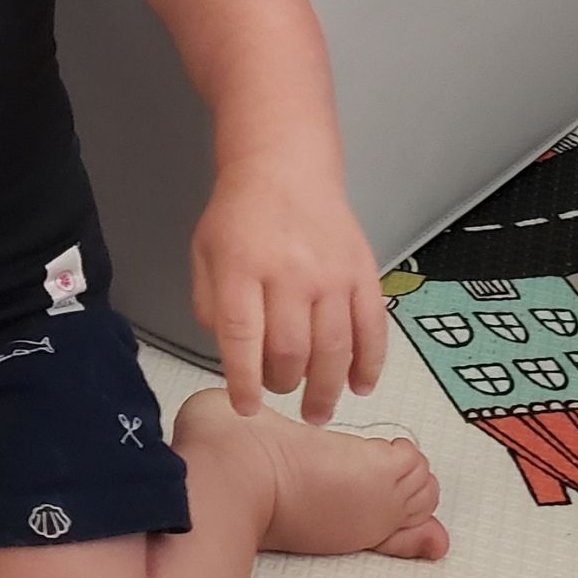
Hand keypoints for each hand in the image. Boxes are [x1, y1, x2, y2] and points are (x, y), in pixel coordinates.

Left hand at [190, 169, 385, 425]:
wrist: (286, 167)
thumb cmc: (241, 215)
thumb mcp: (205, 252)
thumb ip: (211, 305)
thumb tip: (231, 356)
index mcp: (242, 267)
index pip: (241, 338)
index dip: (244, 380)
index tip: (246, 406)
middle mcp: (290, 272)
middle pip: (290, 349)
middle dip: (283, 384)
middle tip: (279, 393)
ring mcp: (332, 274)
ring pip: (333, 348)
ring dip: (326, 388)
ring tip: (317, 411)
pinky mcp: (363, 272)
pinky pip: (372, 328)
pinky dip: (369, 364)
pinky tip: (360, 385)